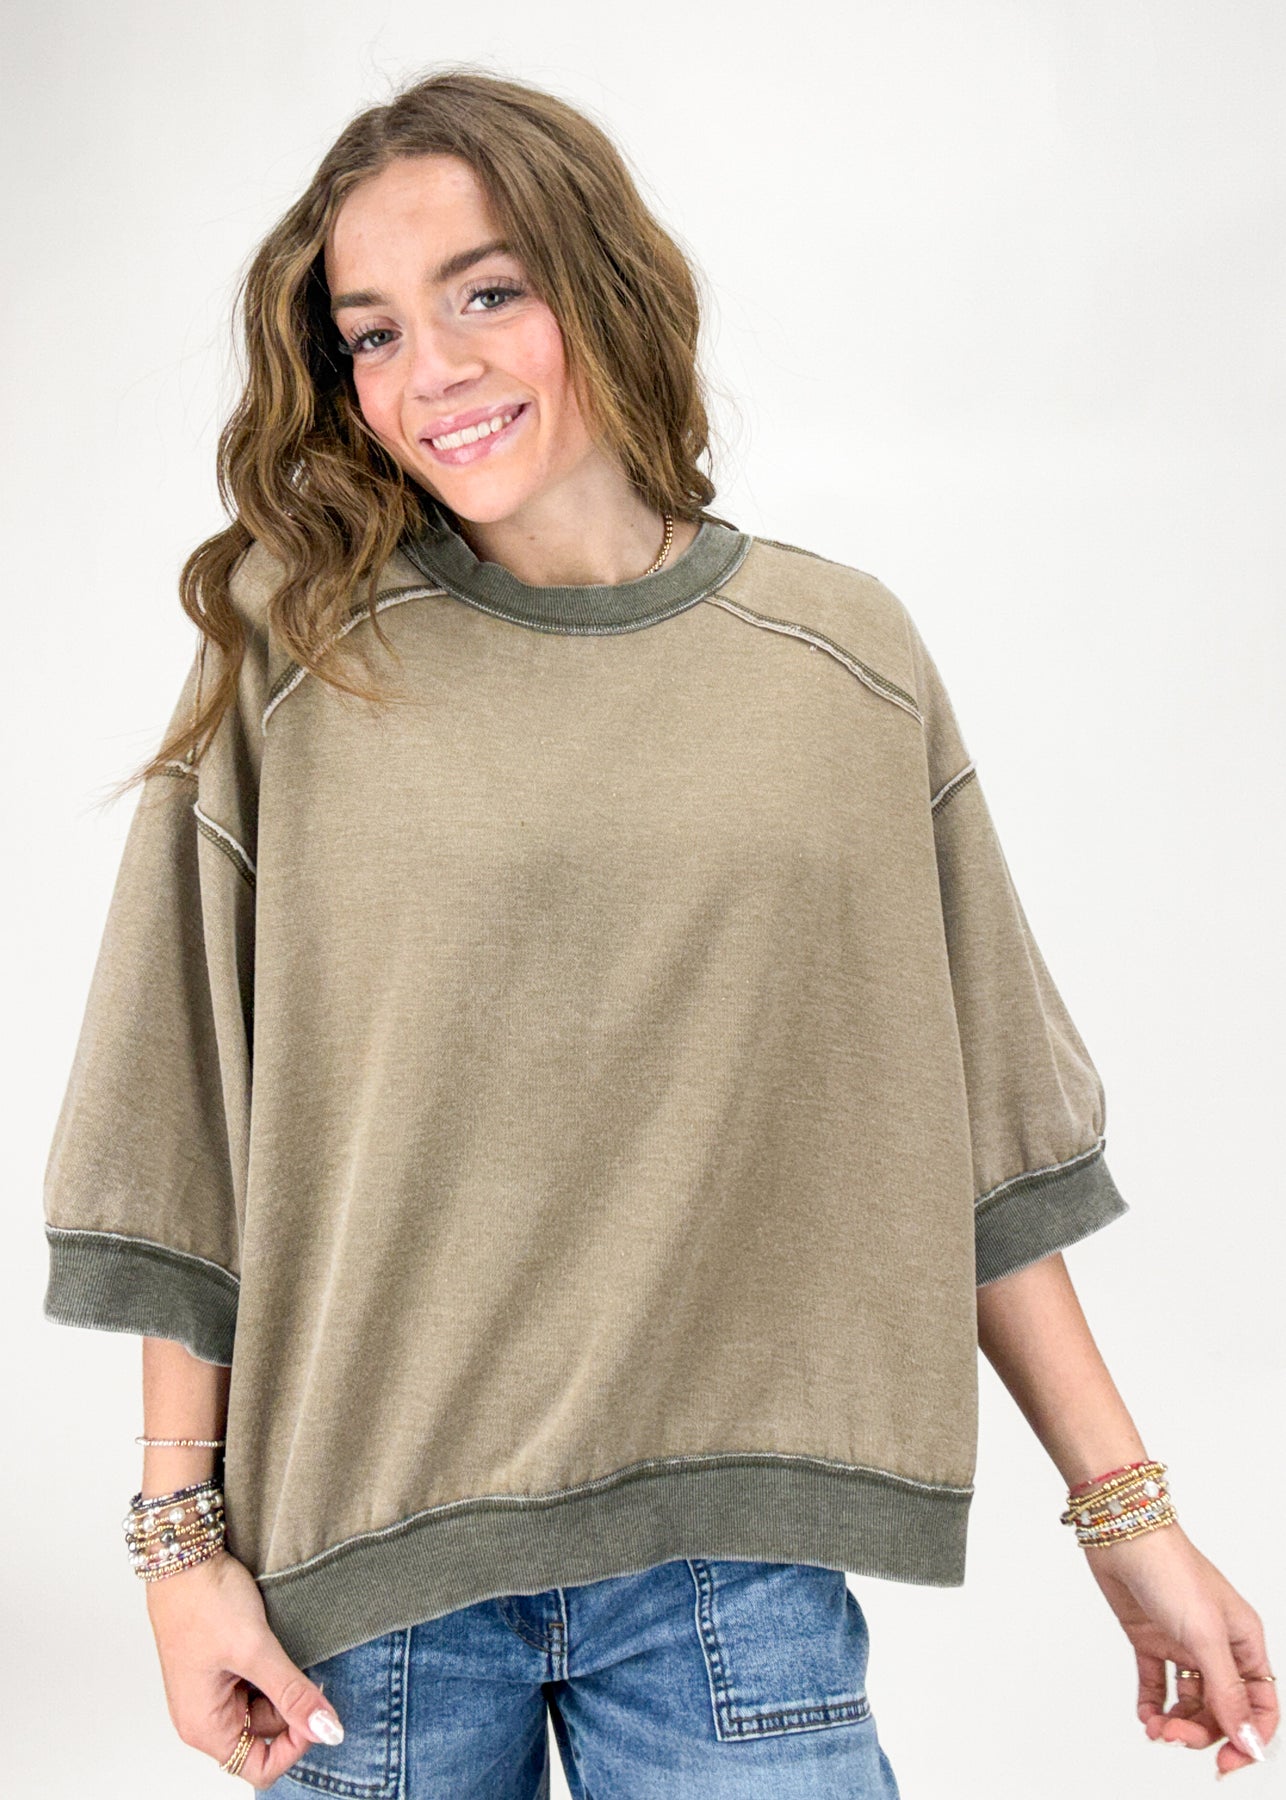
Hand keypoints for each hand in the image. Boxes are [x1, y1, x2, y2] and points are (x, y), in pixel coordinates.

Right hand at [145, 1547, 344, 1788]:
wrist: (183, 1554)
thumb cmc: (204, 1602)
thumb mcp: (256, 1649)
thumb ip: (293, 1694)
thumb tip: (328, 1731)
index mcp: (204, 1726)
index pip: (258, 1767)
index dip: (294, 1745)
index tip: (315, 1708)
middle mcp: (204, 1716)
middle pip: (264, 1736)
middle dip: (290, 1707)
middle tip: (302, 1667)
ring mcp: (212, 1692)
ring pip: (263, 1707)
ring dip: (282, 1683)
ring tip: (282, 1647)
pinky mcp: (221, 1667)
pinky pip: (255, 1682)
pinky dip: (272, 1667)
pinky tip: (274, 1641)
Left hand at [1081, 1521, 1277, 1776]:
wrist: (1121, 1531)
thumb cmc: (1171, 1569)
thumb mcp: (1205, 1635)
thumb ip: (1226, 1690)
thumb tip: (1246, 1739)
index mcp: (1244, 1641)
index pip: (1259, 1704)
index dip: (1248, 1737)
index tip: (1226, 1763)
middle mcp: (1216, 1644)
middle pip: (1220, 1708)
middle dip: (1200, 1731)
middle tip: (1173, 1737)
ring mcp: (1182, 1641)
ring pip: (1188, 1700)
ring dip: (1174, 1721)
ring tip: (1155, 1728)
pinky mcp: (1149, 1637)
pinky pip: (1156, 1682)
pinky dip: (1151, 1703)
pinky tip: (1145, 1714)